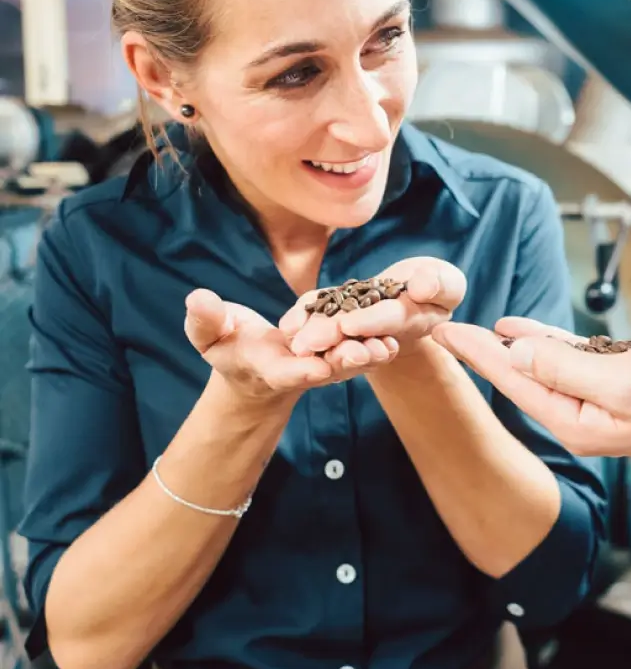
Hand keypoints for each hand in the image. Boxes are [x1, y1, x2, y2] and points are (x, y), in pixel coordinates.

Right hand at [184, 288, 397, 402]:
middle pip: (326, 369)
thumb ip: (206, 320)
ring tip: (388, 345)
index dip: (302, 368)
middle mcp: (301, 370)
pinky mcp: (337, 355)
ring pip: (349, 363)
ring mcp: (322, 366)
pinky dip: (376, 344)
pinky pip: (359, 350)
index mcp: (270, 368)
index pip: (286, 371)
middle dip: (346, 361)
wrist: (254, 363)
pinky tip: (396, 334)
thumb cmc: (227, 346)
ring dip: (369, 356)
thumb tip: (196, 298)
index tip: (317, 364)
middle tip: (366, 352)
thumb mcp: (210, 335)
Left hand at [280, 257, 466, 360]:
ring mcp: (360, 326)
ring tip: (292, 337)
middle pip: (356, 334)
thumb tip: (421, 286)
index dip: (371, 323)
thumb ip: (440, 284)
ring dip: (313, 335)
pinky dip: (306, 317)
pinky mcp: (342, 316)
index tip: (349, 324)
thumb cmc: (438, 284)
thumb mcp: (447, 282)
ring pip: (335, 331)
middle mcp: (383, 331)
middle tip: (305, 343)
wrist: (418, 290)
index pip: (391, 321)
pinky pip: (322, 316)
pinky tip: (288, 324)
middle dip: (331, 338)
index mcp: (413, 322)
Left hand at [431, 317, 630, 457]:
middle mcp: (580, 417)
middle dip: (484, 352)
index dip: (477, 355)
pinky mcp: (617, 385)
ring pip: (543, 367)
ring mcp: (598, 402)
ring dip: (512, 346)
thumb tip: (517, 356)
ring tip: (479, 326)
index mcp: (575, 422)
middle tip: (446, 328)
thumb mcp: (622, 380)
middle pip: (520, 377)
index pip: (513, 382)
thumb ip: (564, 368)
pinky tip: (525, 331)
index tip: (444, 334)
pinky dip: (547, 344)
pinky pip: (571, 362)